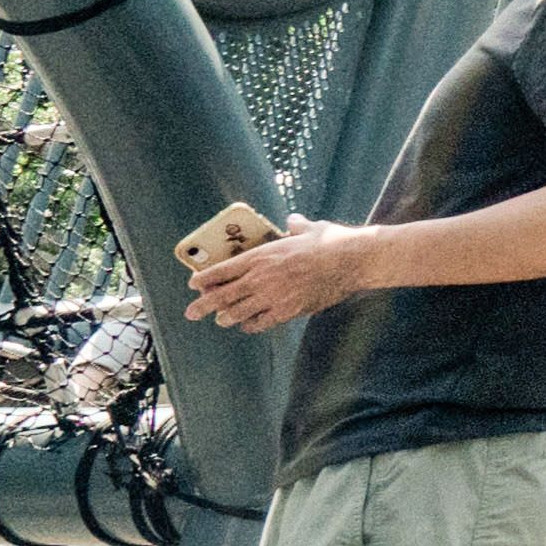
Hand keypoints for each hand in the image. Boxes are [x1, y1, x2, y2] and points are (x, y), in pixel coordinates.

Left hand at [186, 216, 382, 331]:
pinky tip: (249, 324)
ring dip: (226, 317)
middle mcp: (262, 278)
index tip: (194, 284)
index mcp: (262, 255)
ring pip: (239, 312)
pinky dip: (252, 324)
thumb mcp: (309, 228)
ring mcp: (274, 297)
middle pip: (223, 295)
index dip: (204, 279)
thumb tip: (293, 220)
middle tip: (191, 312)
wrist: (353, 260)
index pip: (222, 270)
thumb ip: (296, 226)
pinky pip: (262, 322)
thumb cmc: (332, 242)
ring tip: (221, 319)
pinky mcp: (289, 311)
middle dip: (203, 305)